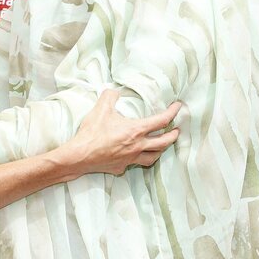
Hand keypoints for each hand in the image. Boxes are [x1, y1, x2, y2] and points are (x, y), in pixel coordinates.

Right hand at [58, 90, 180, 176]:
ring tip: (161, 146)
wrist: (80, 156)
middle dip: (173, 136)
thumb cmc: (92, 133)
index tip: (178, 107)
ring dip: (160, 151)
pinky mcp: (121, 167)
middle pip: (163, 143)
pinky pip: (133, 164)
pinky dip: (137, 159)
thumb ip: (110, 96)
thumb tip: (114, 91)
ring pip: (152, 157)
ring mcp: (130, 159)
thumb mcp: (101, 108)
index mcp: (135, 131)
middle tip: (176, 131)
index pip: (161, 121)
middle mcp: (137, 146)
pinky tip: (133, 156)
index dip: (172, 113)